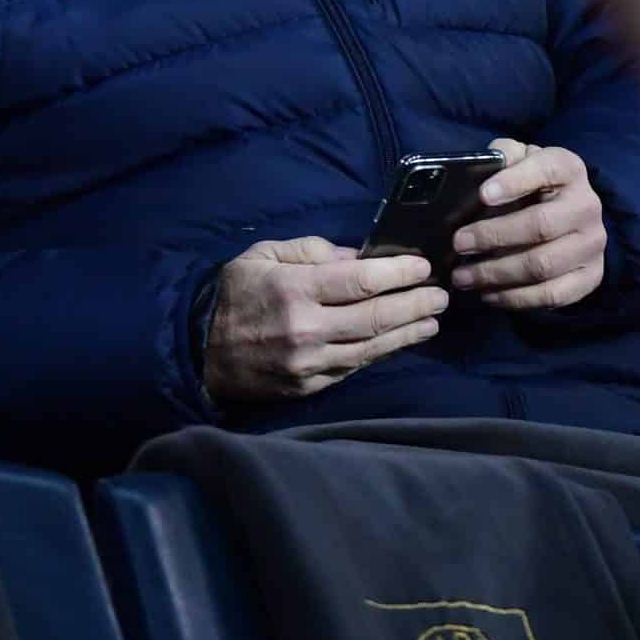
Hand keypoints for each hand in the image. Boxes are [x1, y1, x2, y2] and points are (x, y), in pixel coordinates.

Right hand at [203, 236, 447, 404]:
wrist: (199, 352)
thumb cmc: (232, 295)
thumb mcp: (263, 256)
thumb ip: (311, 252)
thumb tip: (359, 256)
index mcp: (294, 290)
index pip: (360, 280)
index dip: (397, 273)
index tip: (421, 266)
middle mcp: (306, 329)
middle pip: (376, 316)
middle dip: (415, 304)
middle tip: (440, 295)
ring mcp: (309, 363)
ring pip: (372, 348)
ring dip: (408, 333)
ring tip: (432, 320)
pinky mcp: (309, 386)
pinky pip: (354, 367)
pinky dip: (380, 353)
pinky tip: (398, 341)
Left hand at [447, 140, 606, 309]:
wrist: (572, 215)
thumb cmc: (532, 185)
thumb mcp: (519, 160)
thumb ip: (502, 157)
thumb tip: (476, 172)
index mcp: (569, 169)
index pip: (546, 170)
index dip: (514, 182)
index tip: (482, 195)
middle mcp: (587, 206)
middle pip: (540, 226)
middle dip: (493, 236)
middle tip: (458, 244)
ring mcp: (592, 245)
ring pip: (542, 266)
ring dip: (496, 274)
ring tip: (462, 276)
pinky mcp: (590, 276)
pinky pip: (551, 295)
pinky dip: (515, 298)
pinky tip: (488, 294)